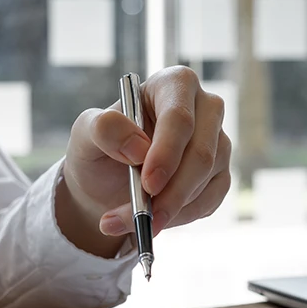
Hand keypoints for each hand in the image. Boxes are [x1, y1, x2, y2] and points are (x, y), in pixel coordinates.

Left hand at [56, 66, 232, 258]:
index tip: (148, 184)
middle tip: (144, 217)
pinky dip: (180, 217)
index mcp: (173, 85)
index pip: (179, 117)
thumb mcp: (86, 134)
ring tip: (132, 222)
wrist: (107, 182)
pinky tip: (154, 219)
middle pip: (202, 153)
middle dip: (172, 191)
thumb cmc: (101, 147)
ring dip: (170, 209)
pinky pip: (209, 201)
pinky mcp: (220, 175)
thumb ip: (104, 130)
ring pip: (206, 180)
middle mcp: (205, 109)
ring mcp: (217, 142)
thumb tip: (138, 147)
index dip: (167, 152)